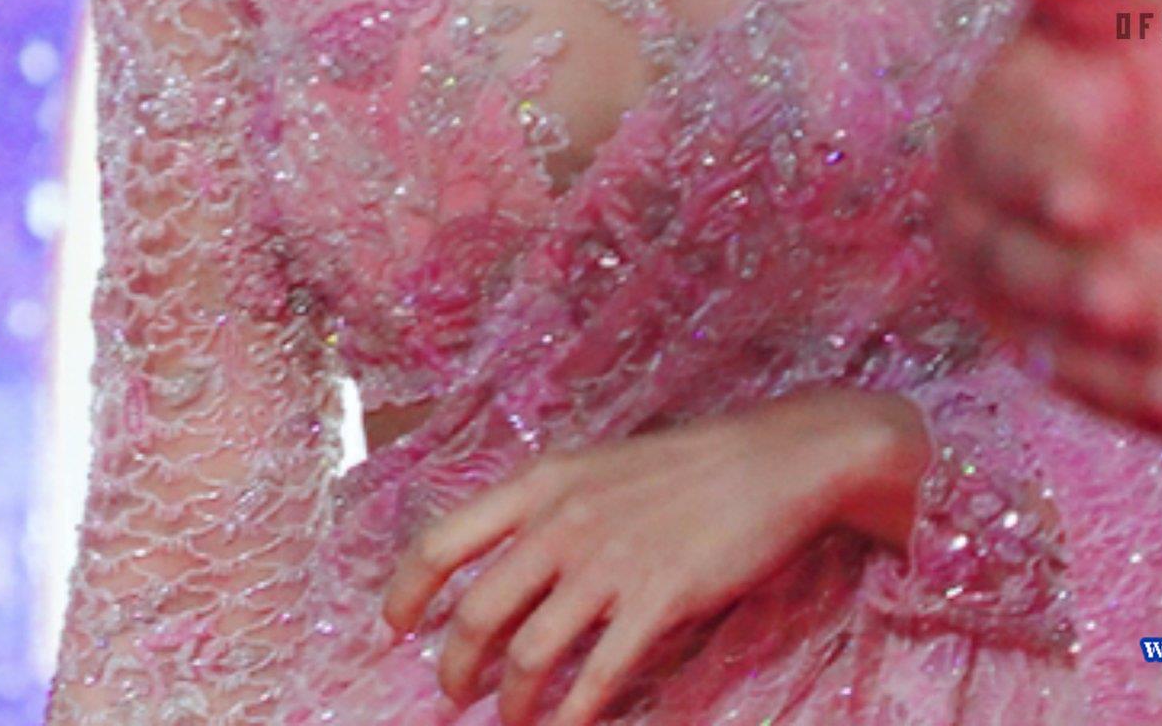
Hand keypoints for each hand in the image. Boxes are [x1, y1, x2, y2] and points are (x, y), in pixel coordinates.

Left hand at [380, 385, 926, 724]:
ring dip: (510, 701)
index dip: (405, 592)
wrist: (769, 460)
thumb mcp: (595, 466)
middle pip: (477, 611)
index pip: (443, 540)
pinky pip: (596, 677)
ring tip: (510, 719)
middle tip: (454, 694)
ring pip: (528, 653)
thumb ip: (544, 508)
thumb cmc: (681, 467)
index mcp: (542, 481)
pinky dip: (572, 716)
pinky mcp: (656, 600)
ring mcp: (608, 562)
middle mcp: (563, 520)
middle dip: (454, 667)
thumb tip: (497, 562)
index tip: (392, 628)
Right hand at [934, 0, 1161, 479]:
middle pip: (1026, 284)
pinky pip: (1155, 424)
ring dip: (1141, 392)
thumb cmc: (1123, 77)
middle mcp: (1010, 254)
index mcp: (988, 154)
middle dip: (1076, 299)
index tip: (1092, 198)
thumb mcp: (1121, 11)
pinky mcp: (1126, 386)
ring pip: (1084, 374)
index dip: (1044, 186)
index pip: (1000, 171)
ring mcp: (1065, 331)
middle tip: (1131, 306)